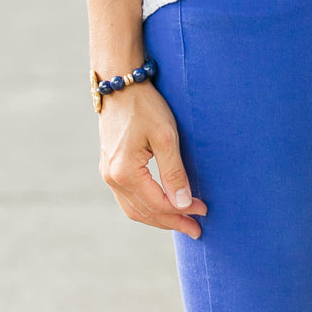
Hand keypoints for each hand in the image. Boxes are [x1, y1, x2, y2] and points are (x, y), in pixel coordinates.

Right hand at [98, 85, 207, 239]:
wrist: (120, 83)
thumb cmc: (145, 105)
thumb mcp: (165, 136)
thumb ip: (174, 172)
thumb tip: (183, 204)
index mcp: (125, 172)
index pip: (158, 204)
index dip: (182, 212)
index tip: (203, 211)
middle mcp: (112, 177)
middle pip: (144, 212)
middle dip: (172, 222)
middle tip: (196, 228)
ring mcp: (108, 172)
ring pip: (134, 208)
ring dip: (158, 217)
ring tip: (181, 221)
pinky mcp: (109, 166)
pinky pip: (127, 197)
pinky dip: (146, 206)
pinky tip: (161, 205)